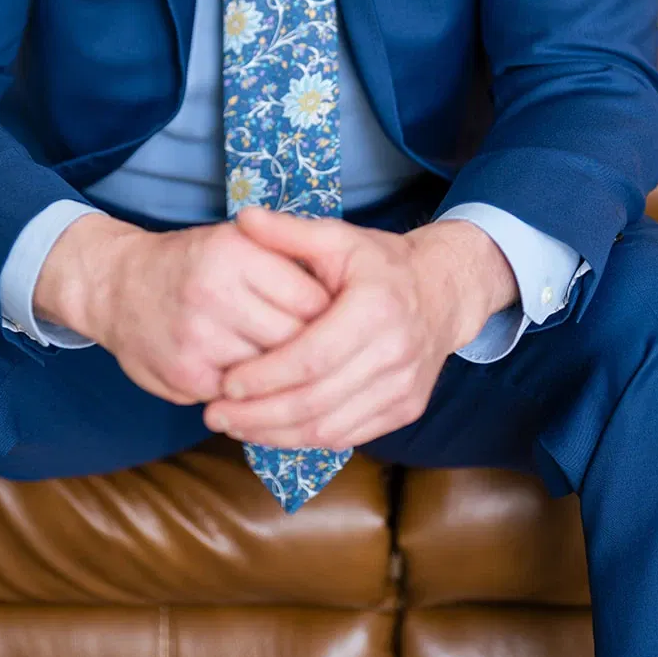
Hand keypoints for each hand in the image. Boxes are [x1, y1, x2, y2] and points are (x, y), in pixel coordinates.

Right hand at [33, 210, 332, 406]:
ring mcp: (198, 337)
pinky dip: (259, 396)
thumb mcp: (238, 240)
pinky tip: (265, 387)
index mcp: (235, 250)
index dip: (336, 317)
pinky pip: (243, 397)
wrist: (118, 286)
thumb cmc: (194, 262)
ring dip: (291, 379)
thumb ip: (286, 258)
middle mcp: (215, 291)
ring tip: (306, 374)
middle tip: (337, 357)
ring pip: (273, 373)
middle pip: (297, 339)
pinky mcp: (186, 375)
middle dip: (320, 352)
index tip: (347, 324)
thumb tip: (346, 296)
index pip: (311, 297)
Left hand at [202, 208, 518, 450]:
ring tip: (234, 425)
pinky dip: (306, 439)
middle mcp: (395, 354)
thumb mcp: (338, 237)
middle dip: (260, 414)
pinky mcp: (405, 409)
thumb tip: (243, 217)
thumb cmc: (380, 263)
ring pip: (331, 429)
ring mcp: (403, 388)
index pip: (312, 357)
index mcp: (376, 309)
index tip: (227, 382)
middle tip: (216, 414)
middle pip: (317, 401)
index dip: (267, 375)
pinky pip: (349, 436)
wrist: (441, 292)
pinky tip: (271, 430)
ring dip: (277, 434)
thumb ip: (288, 231)